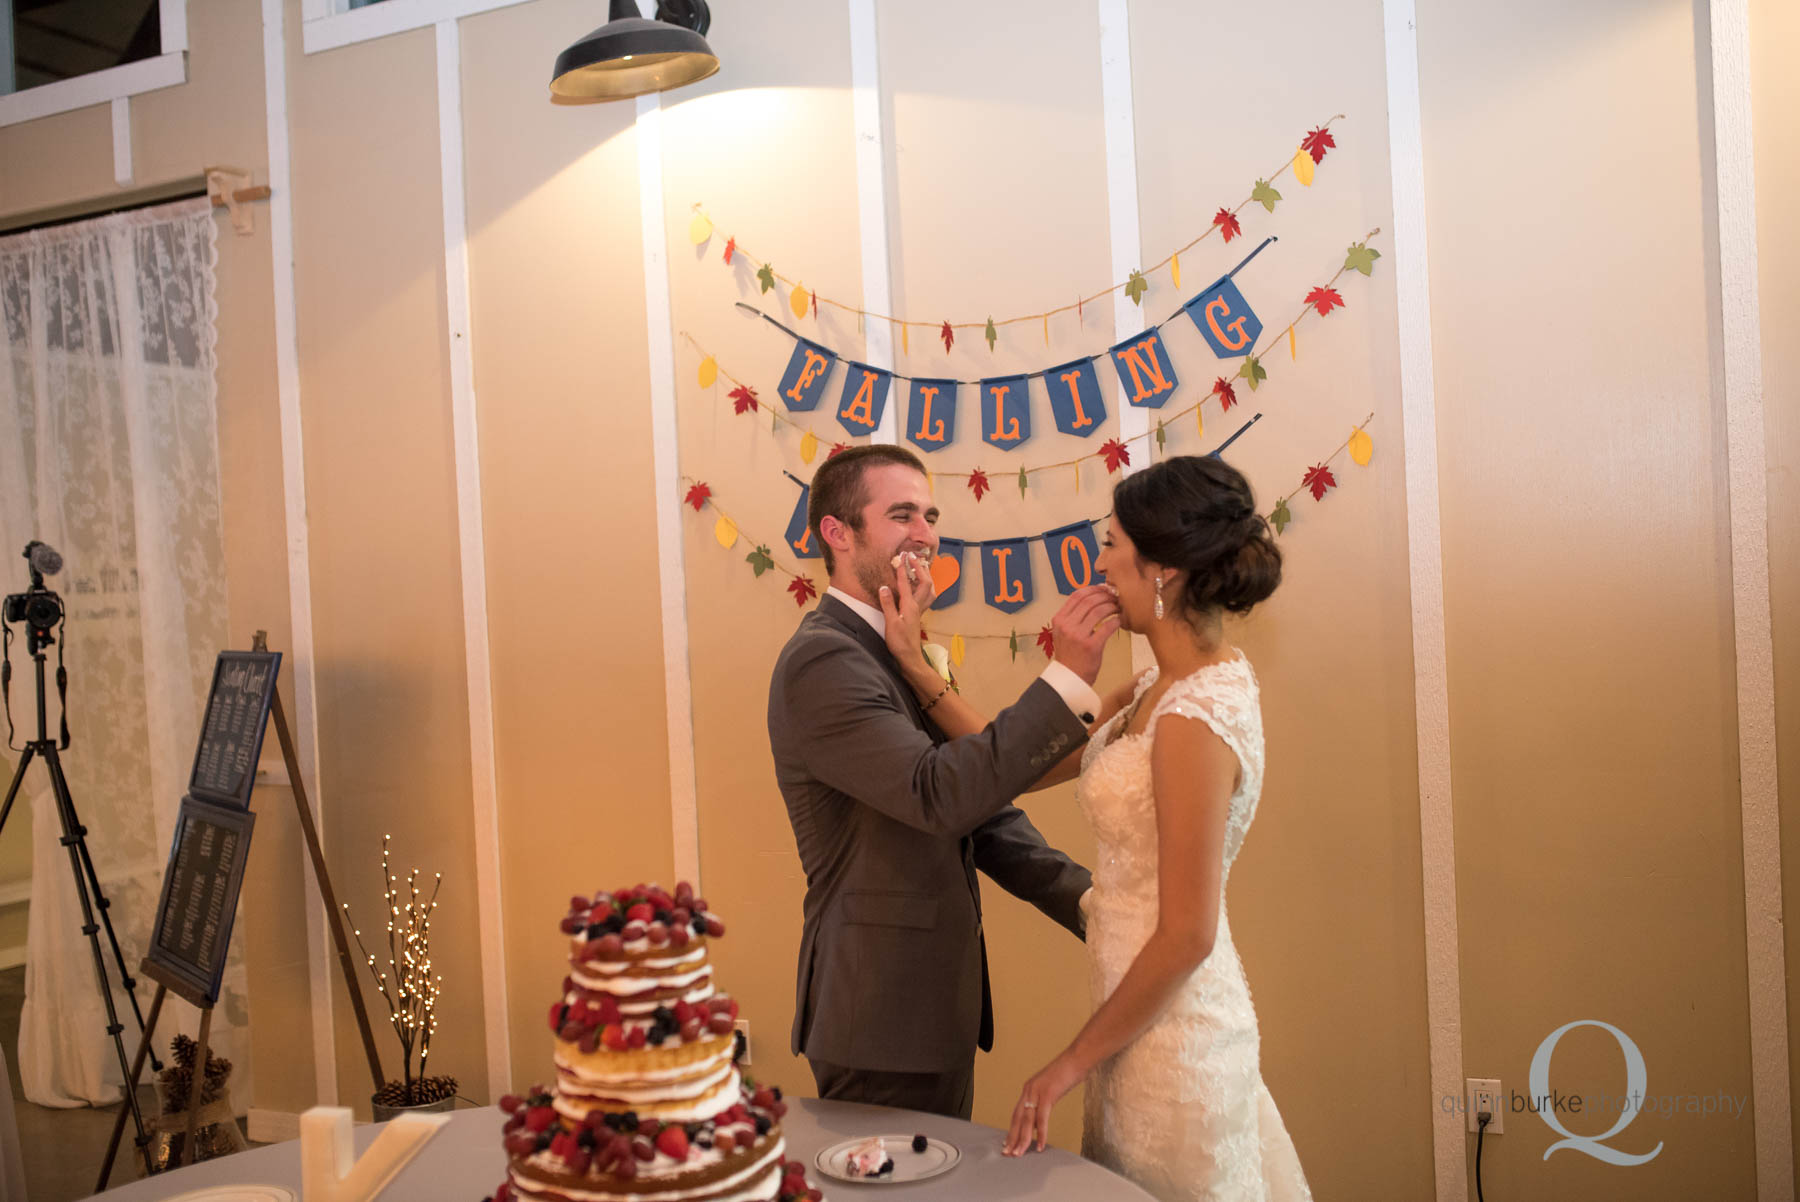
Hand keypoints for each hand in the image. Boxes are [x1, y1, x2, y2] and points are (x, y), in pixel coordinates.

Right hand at [877, 551, 937, 682]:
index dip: (903, 569)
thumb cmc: (899, 642)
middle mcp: (917, 606)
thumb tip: (883, 587)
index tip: (900, 556)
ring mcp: (919, 611)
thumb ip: (887, 605)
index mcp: (909, 606)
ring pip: (929, 589)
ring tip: (920, 566)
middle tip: (912, 556)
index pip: (906, 583)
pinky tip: (919, 586)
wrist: (910, 657)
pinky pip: (926, 596)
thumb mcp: (890, 624)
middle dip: (919, 568)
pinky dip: (925, 586)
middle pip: (924, 582)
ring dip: (926, 576)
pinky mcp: (918, 615)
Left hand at [1003, 1053, 1083, 1155]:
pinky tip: (1040, 1146)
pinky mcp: (1047, 1094)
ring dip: (1022, 1139)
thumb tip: (1040, 1121)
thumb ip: (1044, 1102)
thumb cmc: (1068, 1073)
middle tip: (1008, 1153)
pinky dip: (1041, 1134)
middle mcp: (1029, 1090)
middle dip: (1012, 1137)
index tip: (1008, 1143)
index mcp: (1029, 1089)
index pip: (1017, 1113)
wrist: (1077, 1058)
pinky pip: (1042, 1118)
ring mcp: (1037, 1092)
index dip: (1012, 1129)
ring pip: (1027, 1121)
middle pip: (1017, 1118)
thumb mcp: (1052, 1088)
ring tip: (1019, 1154)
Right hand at [1049, 585, 1120, 685]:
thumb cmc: (1069, 654)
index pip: (1076, 596)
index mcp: (1059, 619)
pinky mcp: (1091, 646)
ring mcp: (1078, 636)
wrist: (1069, 677)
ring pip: (1099, 611)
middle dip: (1105, 596)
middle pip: (1089, 601)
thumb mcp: (1063, 632)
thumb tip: (1093, 597)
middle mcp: (1067, 626)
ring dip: (1112, 607)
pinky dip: (1115, 621)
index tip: (1103, 588)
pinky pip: (1107, 627)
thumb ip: (1073, 616)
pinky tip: (1119, 621)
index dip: (1093, 588)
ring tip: (1118, 607)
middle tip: (1115, 597)